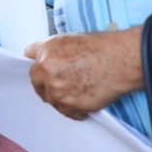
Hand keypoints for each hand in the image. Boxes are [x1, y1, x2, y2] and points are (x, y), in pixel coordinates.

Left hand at [24, 27, 142, 119]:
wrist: (120, 60)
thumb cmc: (101, 48)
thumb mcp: (68, 39)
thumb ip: (48, 49)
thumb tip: (37, 54)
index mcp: (46, 54)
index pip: (31, 67)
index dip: (41, 71)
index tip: (44, 76)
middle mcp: (48, 72)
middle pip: (38, 86)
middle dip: (47, 86)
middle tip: (61, 85)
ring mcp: (58, 91)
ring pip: (52, 100)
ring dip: (61, 98)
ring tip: (77, 91)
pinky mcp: (71, 106)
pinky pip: (67, 112)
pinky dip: (74, 110)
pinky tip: (83, 101)